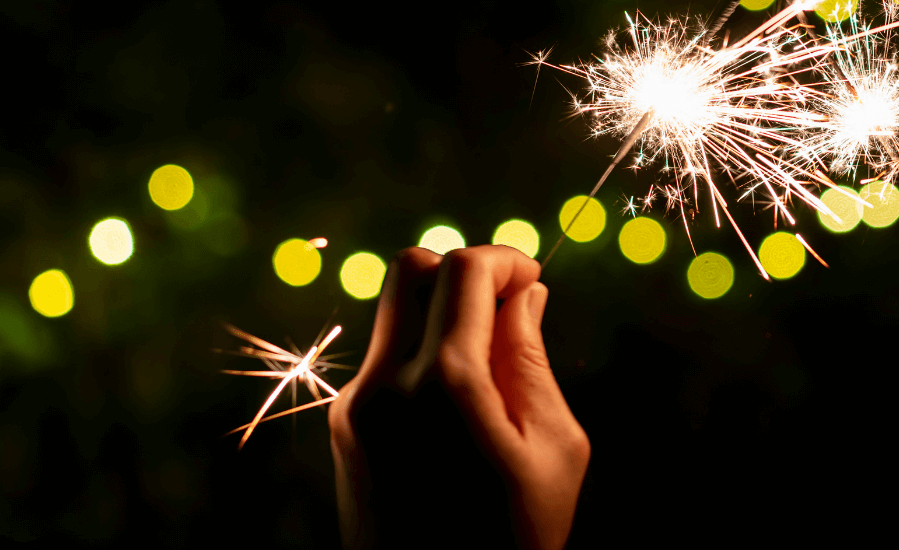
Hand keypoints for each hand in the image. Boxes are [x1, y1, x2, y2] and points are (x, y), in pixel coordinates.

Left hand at [328, 246, 589, 549]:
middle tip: (507, 302)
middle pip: (411, 268)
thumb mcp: (553, 449)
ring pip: (394, 310)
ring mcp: (354, 406)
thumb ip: (531, 359)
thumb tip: (523, 294)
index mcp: (445, 387)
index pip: (462, 271)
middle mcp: (384, 385)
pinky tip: (462, 396)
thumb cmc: (516, 538)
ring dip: (442, 309)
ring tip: (492, 358)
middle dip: (464, 268)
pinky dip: (423, 348)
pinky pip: (383, 355)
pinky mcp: (344, 426)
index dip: (505, 258)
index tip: (534, 277)